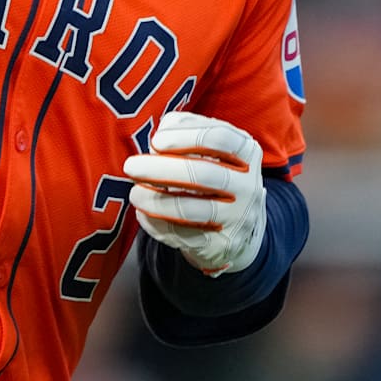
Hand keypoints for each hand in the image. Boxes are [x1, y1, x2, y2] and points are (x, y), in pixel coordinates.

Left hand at [122, 111, 266, 275]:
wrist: (241, 228)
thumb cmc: (216, 176)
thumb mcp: (214, 150)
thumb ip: (188, 135)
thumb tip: (157, 139)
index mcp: (247, 152)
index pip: (220, 137)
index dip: (185, 136)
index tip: (156, 141)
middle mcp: (248, 185)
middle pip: (204, 174)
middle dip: (162, 168)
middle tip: (131, 166)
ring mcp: (238, 218)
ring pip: (193, 209)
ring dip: (157, 200)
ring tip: (134, 193)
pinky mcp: (222, 245)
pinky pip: (184, 236)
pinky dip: (157, 224)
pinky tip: (142, 214)